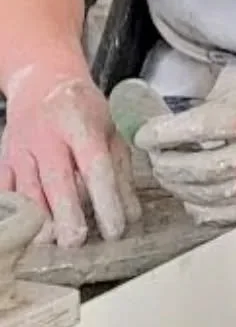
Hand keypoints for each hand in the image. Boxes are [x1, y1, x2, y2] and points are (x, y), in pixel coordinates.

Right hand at [0, 66, 141, 246]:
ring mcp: (20, 149)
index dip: (105, 199)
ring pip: (28, 190)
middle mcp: (46, 137)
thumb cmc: (82, 109)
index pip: (95, 166)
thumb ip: (120, 170)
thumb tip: (132, 213)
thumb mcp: (110, 129)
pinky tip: (27, 232)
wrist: (41, 82)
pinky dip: (17, 211)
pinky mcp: (4, 160)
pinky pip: (7, 190)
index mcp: (80, 125)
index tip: (115, 229)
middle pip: (56, 181)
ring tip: (53, 244)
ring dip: (40, 220)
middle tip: (77, 243)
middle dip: (66, 215)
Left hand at [135, 86, 235, 223]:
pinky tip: (192, 195)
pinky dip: (197, 206)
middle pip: (191, 167)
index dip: (160, 133)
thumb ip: (217, 109)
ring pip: (200, 194)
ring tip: (168, 174)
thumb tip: (175, 125)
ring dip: (176, 185)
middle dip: (163, 162)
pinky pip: (218, 214)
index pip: (193, 129)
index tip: (145, 133)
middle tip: (154, 156)